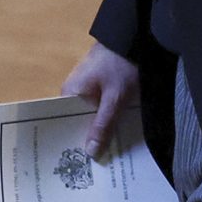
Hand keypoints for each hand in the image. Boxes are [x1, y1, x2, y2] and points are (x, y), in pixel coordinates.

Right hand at [61, 42, 139, 158]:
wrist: (136, 35)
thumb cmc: (121, 65)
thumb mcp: (115, 98)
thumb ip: (103, 124)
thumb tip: (89, 152)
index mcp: (70, 93)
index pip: (64, 125)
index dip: (72, 144)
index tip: (79, 166)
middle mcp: (75, 91)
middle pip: (80, 121)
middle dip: (90, 140)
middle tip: (98, 167)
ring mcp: (90, 87)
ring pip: (93, 115)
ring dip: (102, 129)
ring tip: (110, 156)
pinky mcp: (104, 84)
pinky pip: (103, 106)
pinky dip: (110, 118)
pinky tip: (119, 134)